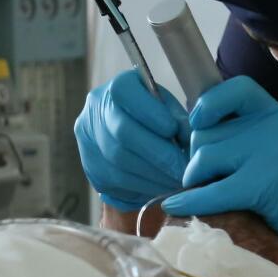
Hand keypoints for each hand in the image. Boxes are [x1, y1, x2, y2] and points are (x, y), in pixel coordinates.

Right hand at [74, 71, 191, 210]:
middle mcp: (95, 111)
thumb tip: (189, 139)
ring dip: (152, 176)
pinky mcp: (91, 169)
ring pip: (118, 162)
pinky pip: (116, 182)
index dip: (149, 113)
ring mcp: (88, 142)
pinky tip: (162, 189)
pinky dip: (143, 188)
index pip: (125, 94)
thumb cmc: (156, 116)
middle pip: (122, 133)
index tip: (173, 130)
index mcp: (117, 87)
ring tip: (178, 181)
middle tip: (183, 169)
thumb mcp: (169, 108)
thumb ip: (177, 118)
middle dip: (157, 154)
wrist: (130, 134)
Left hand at [163, 76, 277, 269]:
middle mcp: (270, 126)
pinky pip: (211, 191)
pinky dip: (190, 202)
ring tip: (208, 194)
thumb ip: (244, 134)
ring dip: (195, 181)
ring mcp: (268, 154)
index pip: (234, 88)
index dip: (208, 103)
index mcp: (274, 113)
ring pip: (203, 159)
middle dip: (197, 159)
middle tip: (208, 178)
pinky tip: (177, 207)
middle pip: (206, 133)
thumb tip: (191, 134)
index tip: (200, 123)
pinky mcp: (262, 185)